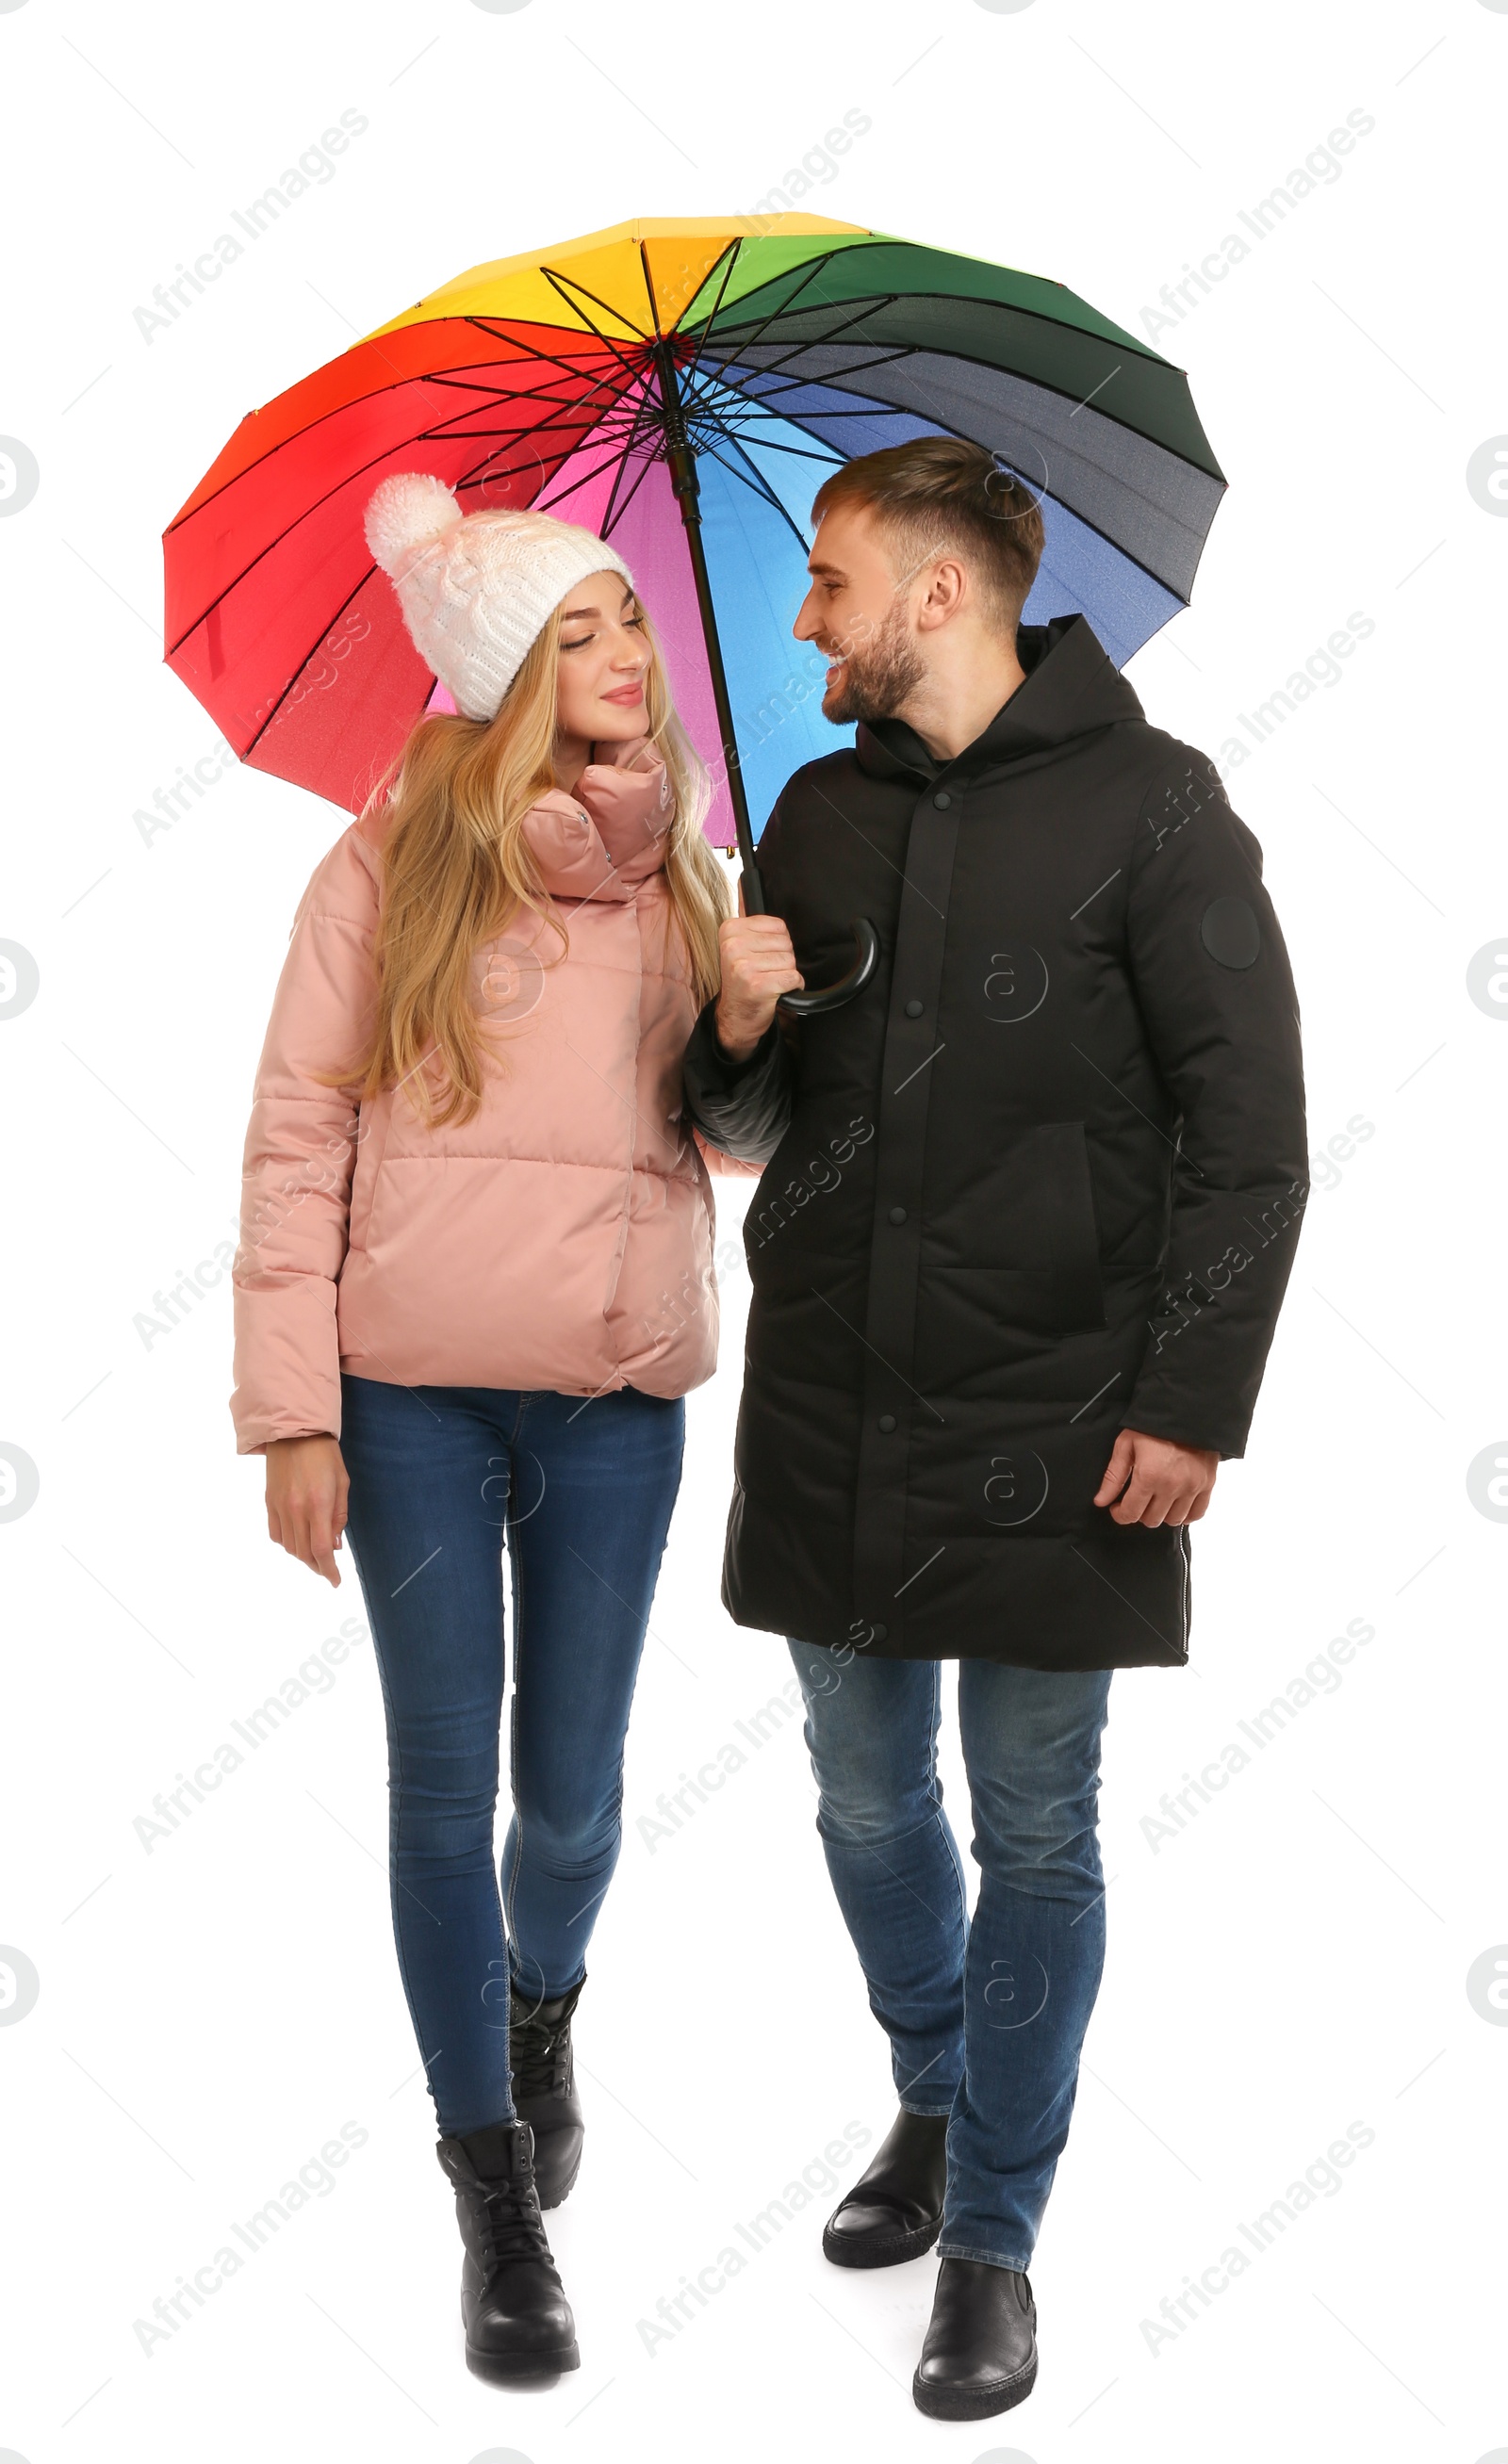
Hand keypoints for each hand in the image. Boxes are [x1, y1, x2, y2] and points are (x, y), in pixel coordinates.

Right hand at [265, 1435, 349, 1585]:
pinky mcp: (269, 1503)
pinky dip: (287, 1543)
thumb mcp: (342, 1482)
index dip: (329, 1570)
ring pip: (289, 1547)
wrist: (293, 1432)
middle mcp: (296, 1509)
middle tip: (328, 1568)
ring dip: (303, 1556)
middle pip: (304, 1553)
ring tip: (315, 1554)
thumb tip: (335, 1545)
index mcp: (318, 1504)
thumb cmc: (325, 1454)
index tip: (335, 1581)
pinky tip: (297, 1540)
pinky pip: (276, 1534)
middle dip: (318, 1565)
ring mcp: (279, 1507)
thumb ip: (339, 1515)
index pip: (321, 1549)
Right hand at [714, 906, 803, 1060]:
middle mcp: (733, 945)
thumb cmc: (742, 979)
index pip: (778, 926)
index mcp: (730, 929)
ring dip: (785, 975)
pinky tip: (775, 991)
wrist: (736, 1016)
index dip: (777, 944)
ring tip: (767, 981)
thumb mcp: (739, 943)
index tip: (760, 956)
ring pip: (790, 961)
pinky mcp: (757, 985)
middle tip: (763, 971)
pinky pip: (793, 978)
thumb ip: (747, 915)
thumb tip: (744, 878)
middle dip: (782, 960)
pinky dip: (791, 987)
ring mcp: (743, 966)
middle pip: (786, 944)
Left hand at [1094, 1427, 1217, 1527]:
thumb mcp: (1126, 1446)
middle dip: (1139, 1513)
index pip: (1131, 1513)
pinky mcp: (1207, 1484)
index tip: (1117, 1508)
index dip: (1120, 1515)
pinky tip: (1175, 1504)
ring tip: (1155, 1500)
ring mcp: (1192, 1487)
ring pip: (1173, 1520)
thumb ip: (1113, 1477)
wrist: (1186, 1411)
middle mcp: (1172, 1486)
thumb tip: (1101, 1501)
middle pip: (1151, 1520)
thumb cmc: (1153, 1426)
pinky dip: (1185, 1514)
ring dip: (1161, 1515)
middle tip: (1136, 1500)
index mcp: (1149, 1476)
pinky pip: (1196, 1514)